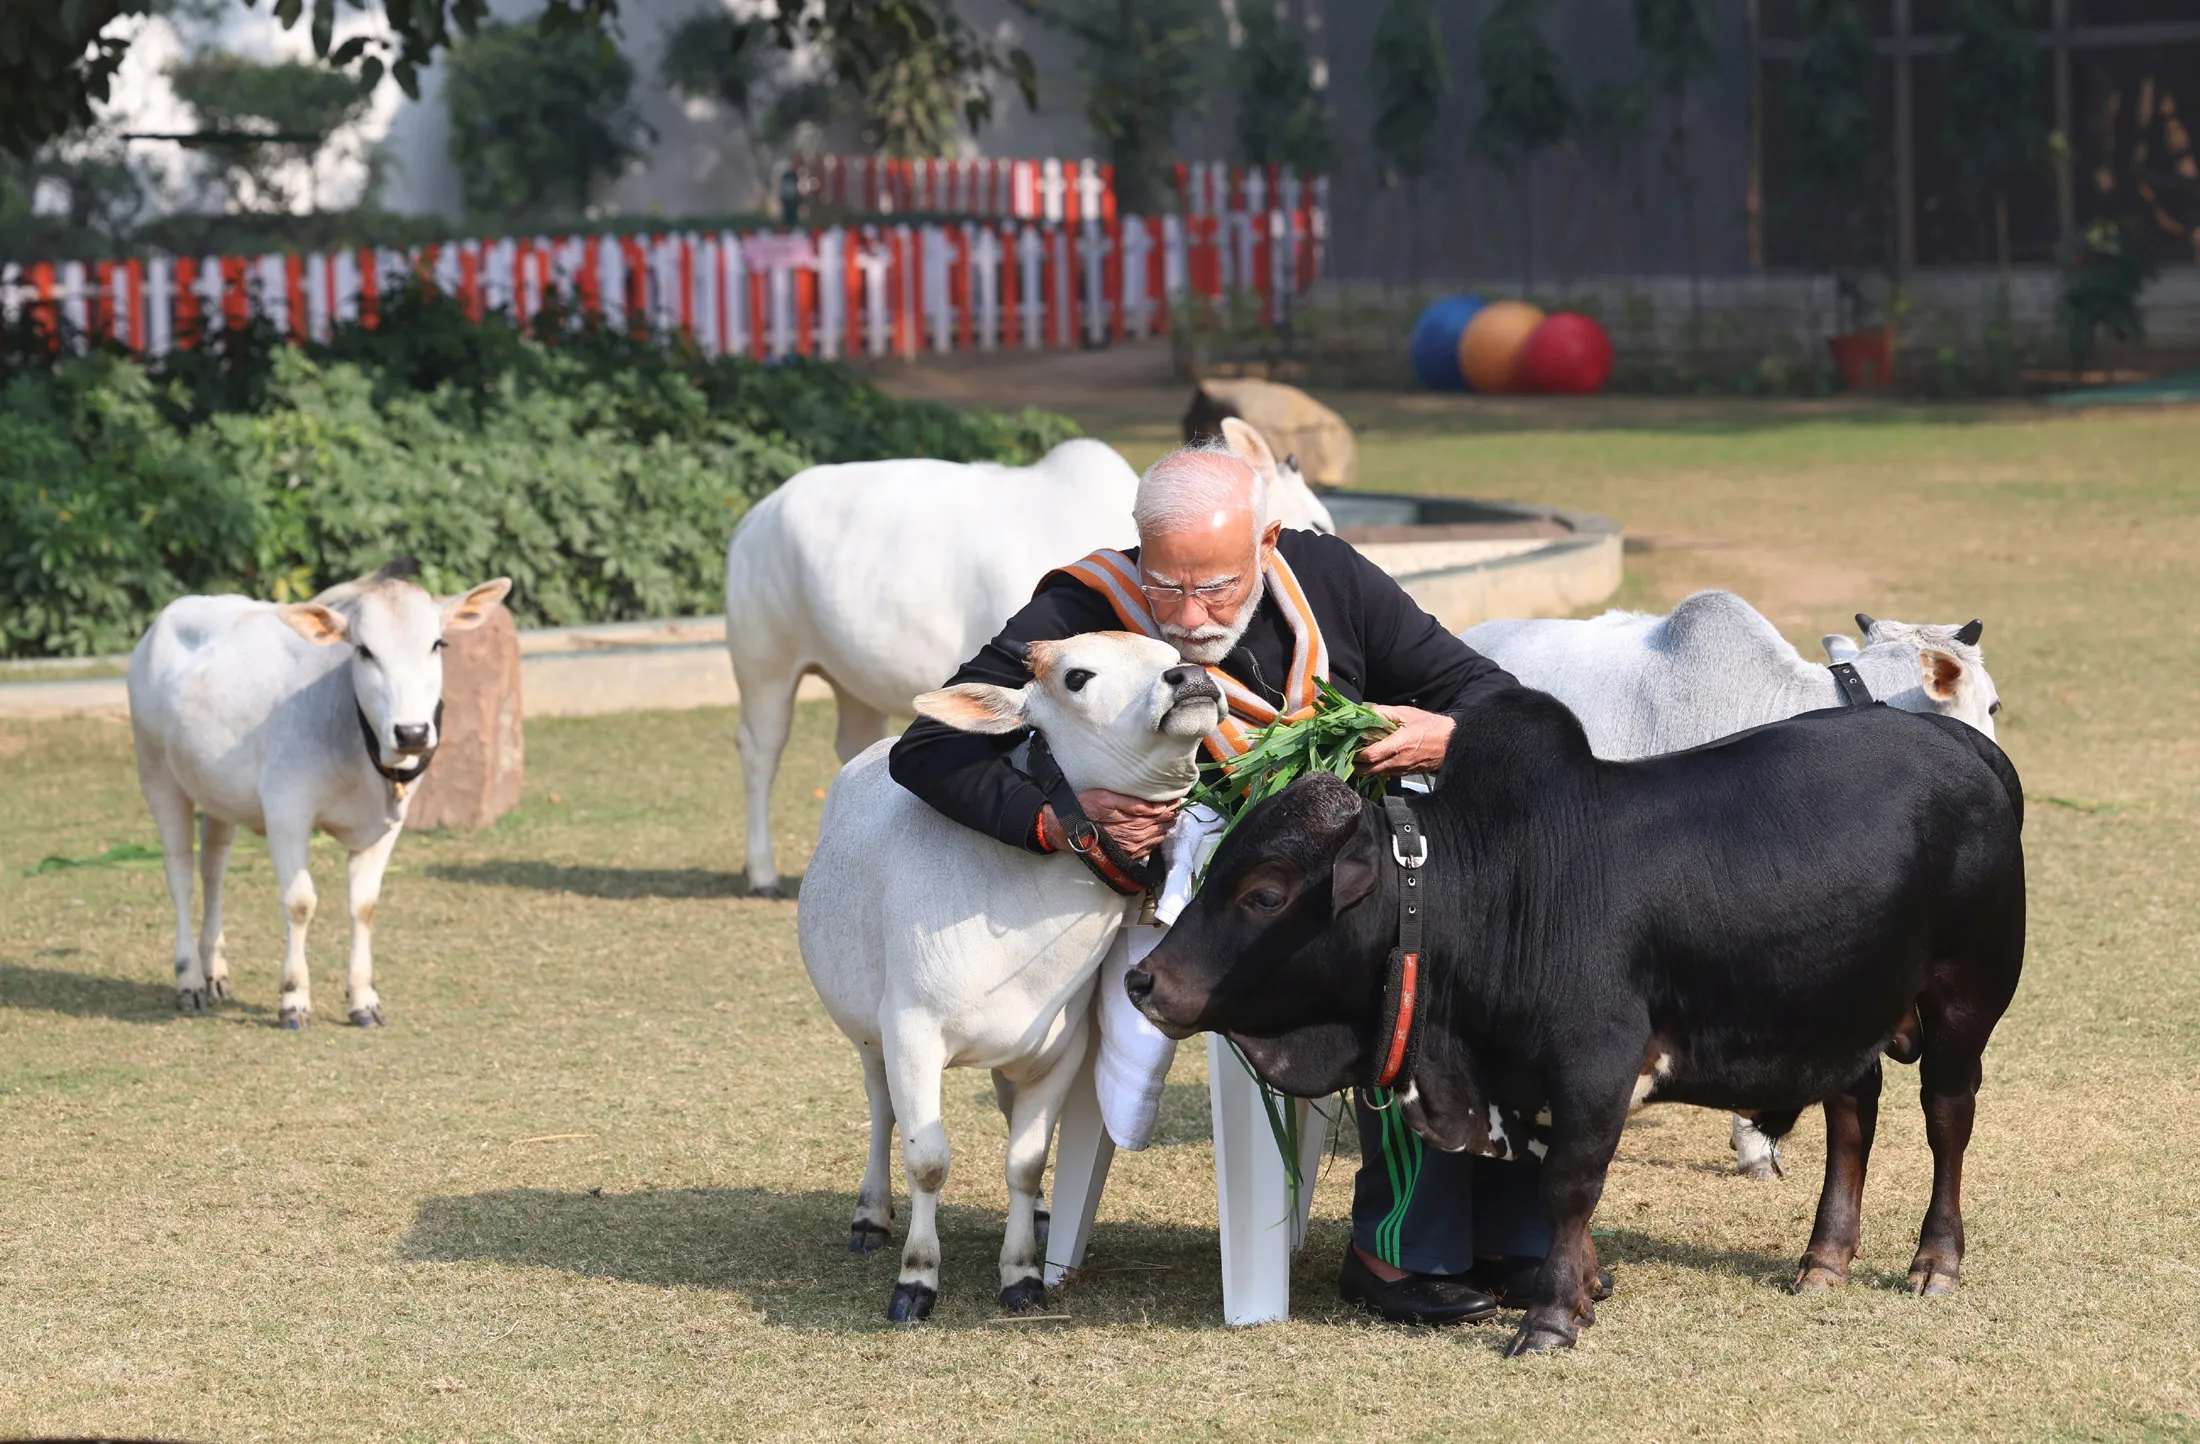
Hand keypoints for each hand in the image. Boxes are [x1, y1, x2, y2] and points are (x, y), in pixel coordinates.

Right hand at [1042, 790, 1178, 859]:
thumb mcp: (1107, 799)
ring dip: (1165, 826)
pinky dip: (1157, 838)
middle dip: (1171, 815)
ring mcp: (1134, 849)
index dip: (1172, 805)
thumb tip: (1159, 806)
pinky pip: (1150, 847)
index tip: (1178, 798)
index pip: (1162, 813)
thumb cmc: (1084, 809)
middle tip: (1176, 806)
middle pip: (1163, 825)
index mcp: (1135, 823)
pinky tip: (1157, 831)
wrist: (1067, 830)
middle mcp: (1137, 838)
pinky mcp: (1128, 855)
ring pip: (1158, 837)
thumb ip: (1135, 803)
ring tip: (1170, 816)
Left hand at [1356, 704, 1454, 776]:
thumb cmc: (1431, 726)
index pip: (1369, 755)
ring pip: (1375, 773)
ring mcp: (1401, 770)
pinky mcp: (1405, 774)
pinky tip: (1378, 755)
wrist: (1453, 743)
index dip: (1356, 751)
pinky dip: (1377, 767)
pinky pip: (1386, 773)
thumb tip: (1365, 712)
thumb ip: (1384, 713)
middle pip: (1367, 770)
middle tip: (1351, 750)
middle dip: (1356, 762)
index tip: (1349, 743)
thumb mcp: (1407, 713)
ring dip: (1366, 766)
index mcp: (1398, 745)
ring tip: (1363, 752)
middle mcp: (1398, 761)